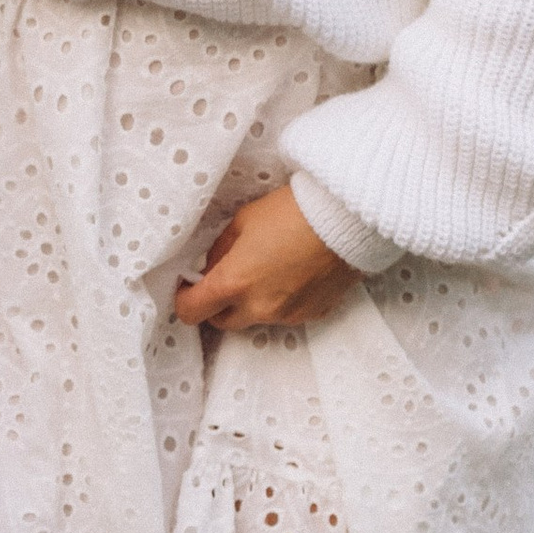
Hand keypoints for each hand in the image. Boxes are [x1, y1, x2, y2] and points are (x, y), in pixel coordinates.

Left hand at [171, 184, 358, 333]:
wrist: (348, 218)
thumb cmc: (292, 212)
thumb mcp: (243, 221)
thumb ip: (220, 251)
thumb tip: (211, 267)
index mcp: (234, 283)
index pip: (191, 311)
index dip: (185, 298)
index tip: (189, 284)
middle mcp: (259, 307)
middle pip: (222, 320)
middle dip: (217, 303)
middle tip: (225, 276)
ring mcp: (288, 315)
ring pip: (256, 317)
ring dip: (252, 301)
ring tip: (267, 267)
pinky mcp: (314, 314)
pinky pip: (286, 313)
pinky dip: (282, 299)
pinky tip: (293, 272)